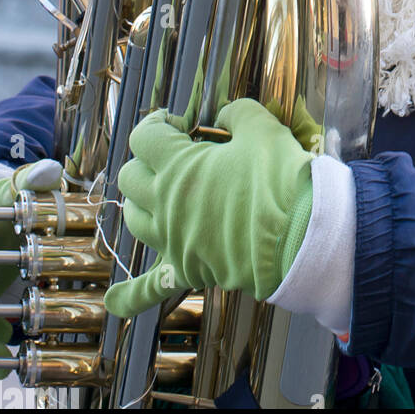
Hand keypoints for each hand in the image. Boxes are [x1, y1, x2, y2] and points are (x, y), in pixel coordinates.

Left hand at [103, 99, 313, 319]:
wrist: (300, 233)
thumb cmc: (279, 177)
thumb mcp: (261, 128)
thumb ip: (237, 113)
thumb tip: (225, 116)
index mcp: (178, 166)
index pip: (144, 137)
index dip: (158, 124)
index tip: (180, 124)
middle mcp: (165, 203)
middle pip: (130, 177)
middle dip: (147, 161)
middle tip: (174, 157)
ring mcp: (172, 239)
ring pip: (134, 219)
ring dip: (141, 201)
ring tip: (160, 196)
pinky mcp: (187, 268)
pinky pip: (148, 287)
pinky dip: (129, 294)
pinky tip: (114, 299)